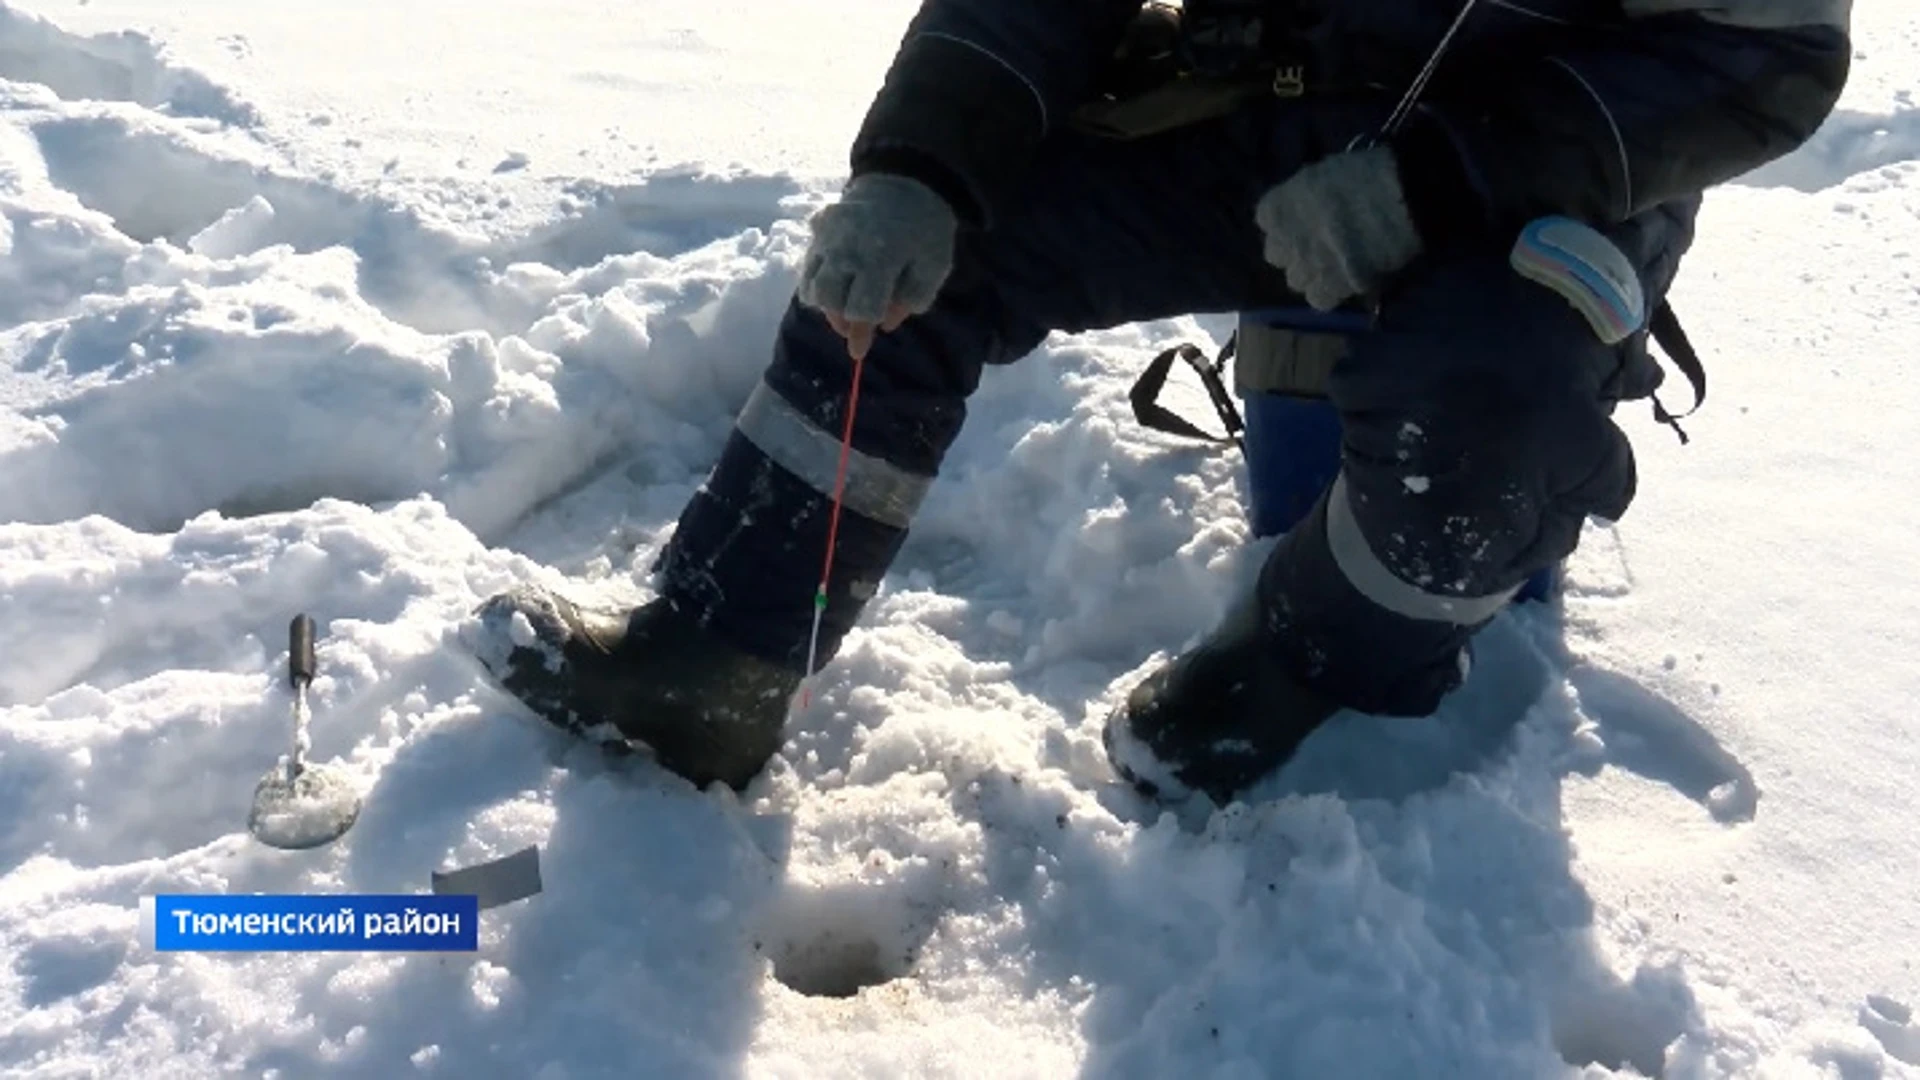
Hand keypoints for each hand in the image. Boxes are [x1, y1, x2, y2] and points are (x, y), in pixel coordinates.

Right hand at [798, 173, 957, 359]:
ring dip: (826, 304)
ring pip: (811, 285)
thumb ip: (913, 298)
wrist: (906, 177)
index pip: (861, 309)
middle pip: (829, 300)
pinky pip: (808, 265)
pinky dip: (817, 282)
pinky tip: (837, 282)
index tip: (864, 345)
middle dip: (841, 321)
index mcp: (879, 259)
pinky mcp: (818, 230)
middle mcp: (846, 249)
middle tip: (856, 326)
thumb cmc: (926, 227)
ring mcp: (828, 238)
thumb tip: (886, 324)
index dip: (863, 331)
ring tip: (845, 303)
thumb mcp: (934, 265)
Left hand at [1254, 145, 1423, 310]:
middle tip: (1317, 243)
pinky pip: (1319, 299)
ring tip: (1334, 265)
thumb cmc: (1363, 175)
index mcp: (1277, 208)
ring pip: (1297, 280)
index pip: (1267, 220)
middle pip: (1277, 255)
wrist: (1398, 200)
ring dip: (1311, 273)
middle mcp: (1284, 241)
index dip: (1285, 221)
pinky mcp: (1330, 288)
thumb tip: (1308, 205)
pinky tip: (1345, 281)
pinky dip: (1329, 293)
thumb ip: (1305, 195)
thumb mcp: (1322, 173)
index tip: (1302, 217)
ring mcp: (1305, 267)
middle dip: (1294, 250)